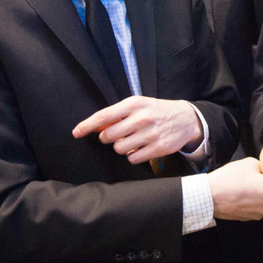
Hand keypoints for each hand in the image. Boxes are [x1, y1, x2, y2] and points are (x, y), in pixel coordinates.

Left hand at [72, 97, 203, 164]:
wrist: (185, 119)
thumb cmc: (155, 111)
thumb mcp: (137, 105)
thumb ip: (117, 114)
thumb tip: (95, 127)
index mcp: (134, 104)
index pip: (103, 117)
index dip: (87, 125)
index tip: (76, 132)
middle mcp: (141, 118)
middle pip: (109, 136)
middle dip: (107, 138)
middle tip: (115, 135)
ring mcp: (150, 134)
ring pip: (119, 149)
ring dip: (121, 147)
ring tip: (132, 140)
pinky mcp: (157, 148)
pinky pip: (132, 158)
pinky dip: (132, 155)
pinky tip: (140, 147)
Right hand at [207, 158, 262, 220]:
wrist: (210, 196)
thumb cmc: (230, 179)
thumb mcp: (251, 162)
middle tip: (252, 177)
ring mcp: (260, 215)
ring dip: (258, 194)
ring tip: (244, 186)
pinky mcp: (249, 219)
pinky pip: (255, 207)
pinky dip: (250, 202)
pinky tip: (239, 194)